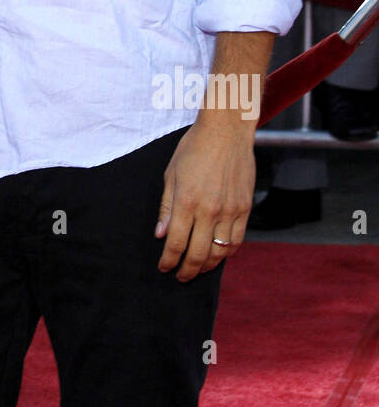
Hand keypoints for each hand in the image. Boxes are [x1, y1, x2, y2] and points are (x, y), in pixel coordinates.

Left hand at [154, 114, 255, 280]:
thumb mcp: (171, 174)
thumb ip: (167, 207)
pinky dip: (227, 252)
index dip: (169, 261)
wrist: (226, 131)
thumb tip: (161, 234)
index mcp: (187, 201)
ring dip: (207, 265)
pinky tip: (218, 254)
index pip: (176, 243)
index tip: (164, 267)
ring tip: (198, 269)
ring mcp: (230, 211)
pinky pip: (237, 240)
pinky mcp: (245, 208)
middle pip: (198, 254)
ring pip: (219, 252)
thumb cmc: (194, 148)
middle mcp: (210, 210)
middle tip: (180, 276)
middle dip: (187, 270)